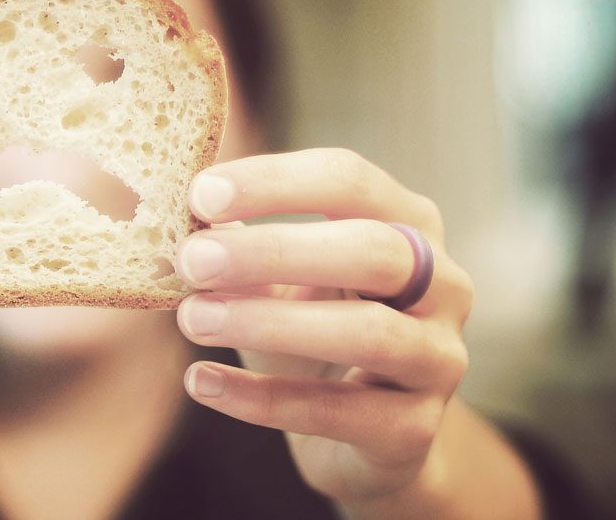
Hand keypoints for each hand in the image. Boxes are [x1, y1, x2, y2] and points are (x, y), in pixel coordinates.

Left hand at [174, 149, 471, 503]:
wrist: (362, 436)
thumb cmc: (313, 330)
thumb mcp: (277, 280)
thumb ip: (237, 244)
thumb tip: (173, 216)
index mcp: (407, 223)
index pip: (349, 180)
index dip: (274, 183)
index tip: (200, 195)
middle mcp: (442, 283)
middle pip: (371, 249)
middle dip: (273, 251)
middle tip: (192, 260)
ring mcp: (438, 357)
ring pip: (368, 332)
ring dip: (267, 323)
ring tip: (191, 319)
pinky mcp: (414, 428)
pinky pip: (338, 410)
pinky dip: (261, 397)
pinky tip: (201, 382)